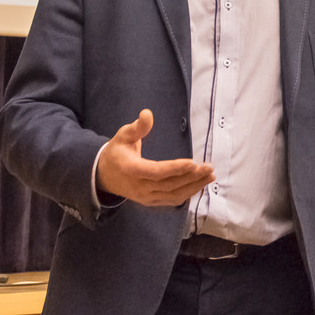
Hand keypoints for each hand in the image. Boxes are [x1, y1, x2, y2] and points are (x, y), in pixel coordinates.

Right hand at [95, 109, 213, 206]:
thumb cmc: (116, 152)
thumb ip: (137, 127)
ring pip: (173, 195)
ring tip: (210, 176)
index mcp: (131, 170)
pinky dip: (187, 193)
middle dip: (191, 177)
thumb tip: (148, 113)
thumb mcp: (122, 136)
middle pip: (169, 185)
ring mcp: (145, 197)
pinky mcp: (151, 201)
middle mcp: (139, 187)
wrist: (104, 176)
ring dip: (193, 187)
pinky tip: (199, 185)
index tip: (193, 163)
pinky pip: (171, 200)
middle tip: (209, 168)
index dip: (175, 169)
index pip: (156, 172)